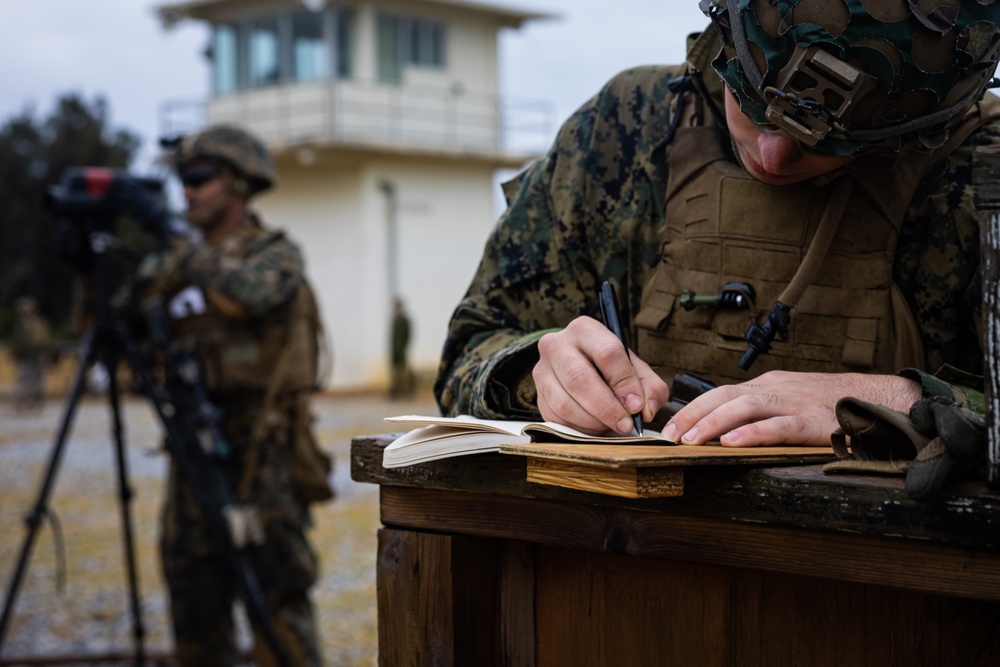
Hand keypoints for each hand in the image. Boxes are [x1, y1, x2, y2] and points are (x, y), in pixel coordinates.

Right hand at [533, 316, 669, 434]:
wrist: (583, 369)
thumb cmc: (612, 369)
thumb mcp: (636, 370)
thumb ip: (650, 388)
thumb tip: (645, 410)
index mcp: (585, 329)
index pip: (606, 353)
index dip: (624, 382)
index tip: (636, 405)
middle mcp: (557, 345)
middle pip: (580, 379)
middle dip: (606, 408)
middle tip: (625, 424)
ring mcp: (542, 371)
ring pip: (565, 403)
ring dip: (593, 422)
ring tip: (610, 425)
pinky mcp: (538, 395)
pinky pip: (556, 419)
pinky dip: (579, 428)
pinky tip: (594, 425)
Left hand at [664, 371, 922, 446]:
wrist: (879, 400)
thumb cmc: (830, 405)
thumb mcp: (789, 402)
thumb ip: (760, 412)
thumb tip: (723, 430)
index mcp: (768, 386)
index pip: (721, 393)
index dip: (693, 409)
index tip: (669, 427)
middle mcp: (775, 389)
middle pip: (724, 395)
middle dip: (692, 415)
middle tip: (668, 435)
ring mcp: (794, 404)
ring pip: (745, 407)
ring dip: (713, 423)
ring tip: (690, 440)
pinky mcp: (813, 423)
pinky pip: (779, 426)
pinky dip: (754, 433)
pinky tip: (733, 443)